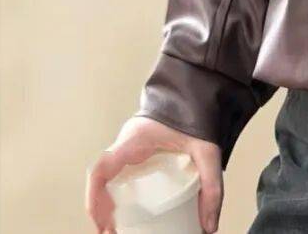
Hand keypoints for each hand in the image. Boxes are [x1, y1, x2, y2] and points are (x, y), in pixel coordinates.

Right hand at [85, 115, 222, 233]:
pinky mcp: (140, 148)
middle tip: (112, 233)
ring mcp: (132, 145)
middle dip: (101, 209)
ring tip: (116, 228)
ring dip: (106, 202)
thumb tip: (209, 227)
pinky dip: (117, 192)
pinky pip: (120, 172)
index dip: (95, 197)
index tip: (101, 223)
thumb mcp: (206, 150)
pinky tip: (128, 211)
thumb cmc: (197, 111)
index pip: (102, 167)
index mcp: (135, 139)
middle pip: (102, 178)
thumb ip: (212, 186)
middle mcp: (128, 142)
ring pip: (108, 176)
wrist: (198, 88)